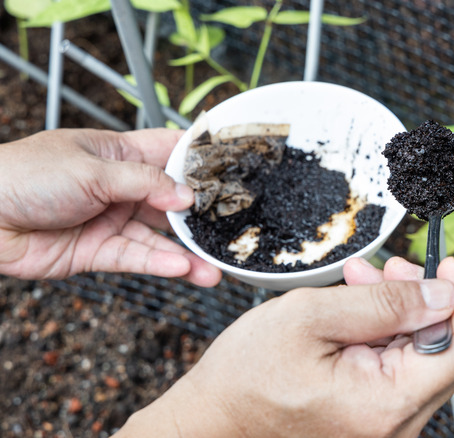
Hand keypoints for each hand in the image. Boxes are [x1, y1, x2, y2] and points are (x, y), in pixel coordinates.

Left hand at [0, 128, 220, 286]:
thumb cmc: (25, 175)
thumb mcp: (92, 170)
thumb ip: (144, 183)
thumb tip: (186, 196)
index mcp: (118, 154)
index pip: (168, 152)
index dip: (199, 160)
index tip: (233, 170)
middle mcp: (119, 188)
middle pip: (171, 201)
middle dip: (200, 216)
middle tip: (232, 229)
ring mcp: (111, 221)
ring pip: (158, 237)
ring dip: (186, 252)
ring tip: (214, 267)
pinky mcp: (98, 252)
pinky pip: (137, 258)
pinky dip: (160, 264)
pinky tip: (182, 269)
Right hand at [114, 256, 453, 437]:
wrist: (214, 418)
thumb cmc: (248, 373)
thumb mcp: (313, 317)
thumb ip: (385, 304)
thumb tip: (444, 294)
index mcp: (386, 405)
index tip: (448, 263)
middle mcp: (395, 426)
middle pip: (442, 351)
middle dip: (422, 298)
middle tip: (388, 265)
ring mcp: (385, 427)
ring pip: (419, 357)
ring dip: (399, 312)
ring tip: (362, 280)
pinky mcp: (372, 420)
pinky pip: (397, 371)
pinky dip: (384, 334)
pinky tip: (358, 308)